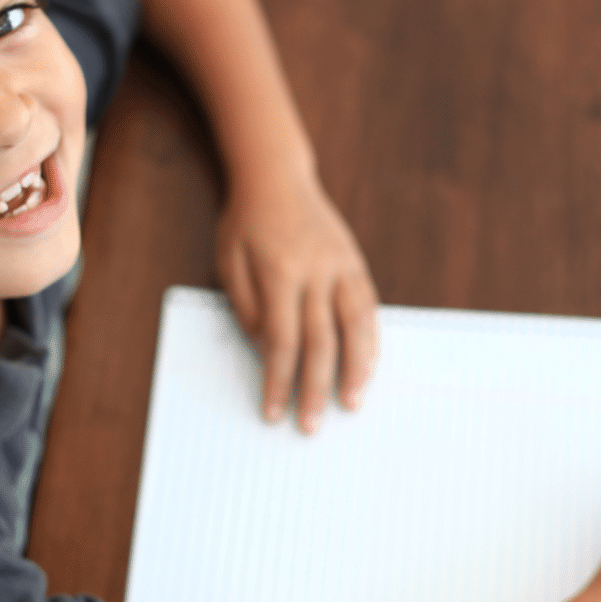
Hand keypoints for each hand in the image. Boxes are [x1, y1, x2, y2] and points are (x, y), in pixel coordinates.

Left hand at [215, 174, 378, 433]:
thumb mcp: (229, 262)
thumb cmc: (245, 223)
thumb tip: (267, 351)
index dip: (277, 380)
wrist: (276, 177)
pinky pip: (368, 308)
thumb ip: (247, 307)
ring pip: (356, 325)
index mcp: (279, 272)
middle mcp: (316, 270)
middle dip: (315, 388)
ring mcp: (341, 266)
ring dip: (356, 369)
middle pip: (320, 341)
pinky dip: (371, 341)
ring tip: (352, 403)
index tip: (272, 411)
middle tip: (310, 424)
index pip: (280, 340)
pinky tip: (369, 367)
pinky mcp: (355, 264)